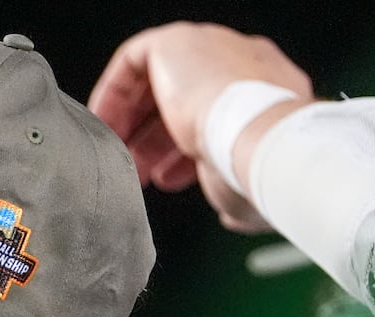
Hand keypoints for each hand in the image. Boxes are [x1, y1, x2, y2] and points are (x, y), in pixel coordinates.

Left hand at [88, 22, 312, 229]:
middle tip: (141, 173)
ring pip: (159, 82)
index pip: (217, 115)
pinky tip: (107, 130)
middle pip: (186, 99)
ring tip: (124, 164)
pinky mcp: (175, 42)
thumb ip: (236, 195)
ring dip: (135, 127)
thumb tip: (231, 216)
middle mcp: (239, 62)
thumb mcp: (248, 187)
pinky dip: (114, 94)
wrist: (257, 136)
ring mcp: (208, 47)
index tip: (167, 178)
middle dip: (157, 144)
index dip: (185, 152)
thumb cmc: (259, 165)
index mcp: (267, 88)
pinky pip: (133, 62)